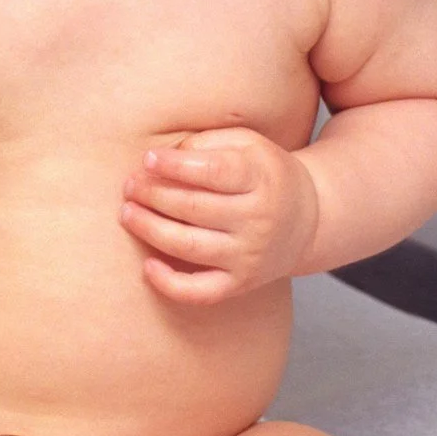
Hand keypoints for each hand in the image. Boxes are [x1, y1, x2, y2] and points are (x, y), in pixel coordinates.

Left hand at [118, 128, 317, 303]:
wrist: (308, 219)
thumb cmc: (264, 174)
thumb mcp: (248, 144)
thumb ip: (207, 143)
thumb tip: (162, 158)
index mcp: (262, 179)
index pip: (214, 172)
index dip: (177, 166)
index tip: (148, 159)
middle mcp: (258, 220)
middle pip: (194, 208)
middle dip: (154, 195)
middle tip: (130, 185)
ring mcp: (250, 255)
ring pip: (189, 247)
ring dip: (150, 229)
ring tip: (127, 212)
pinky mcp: (241, 283)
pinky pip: (200, 292)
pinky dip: (169, 284)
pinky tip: (147, 265)